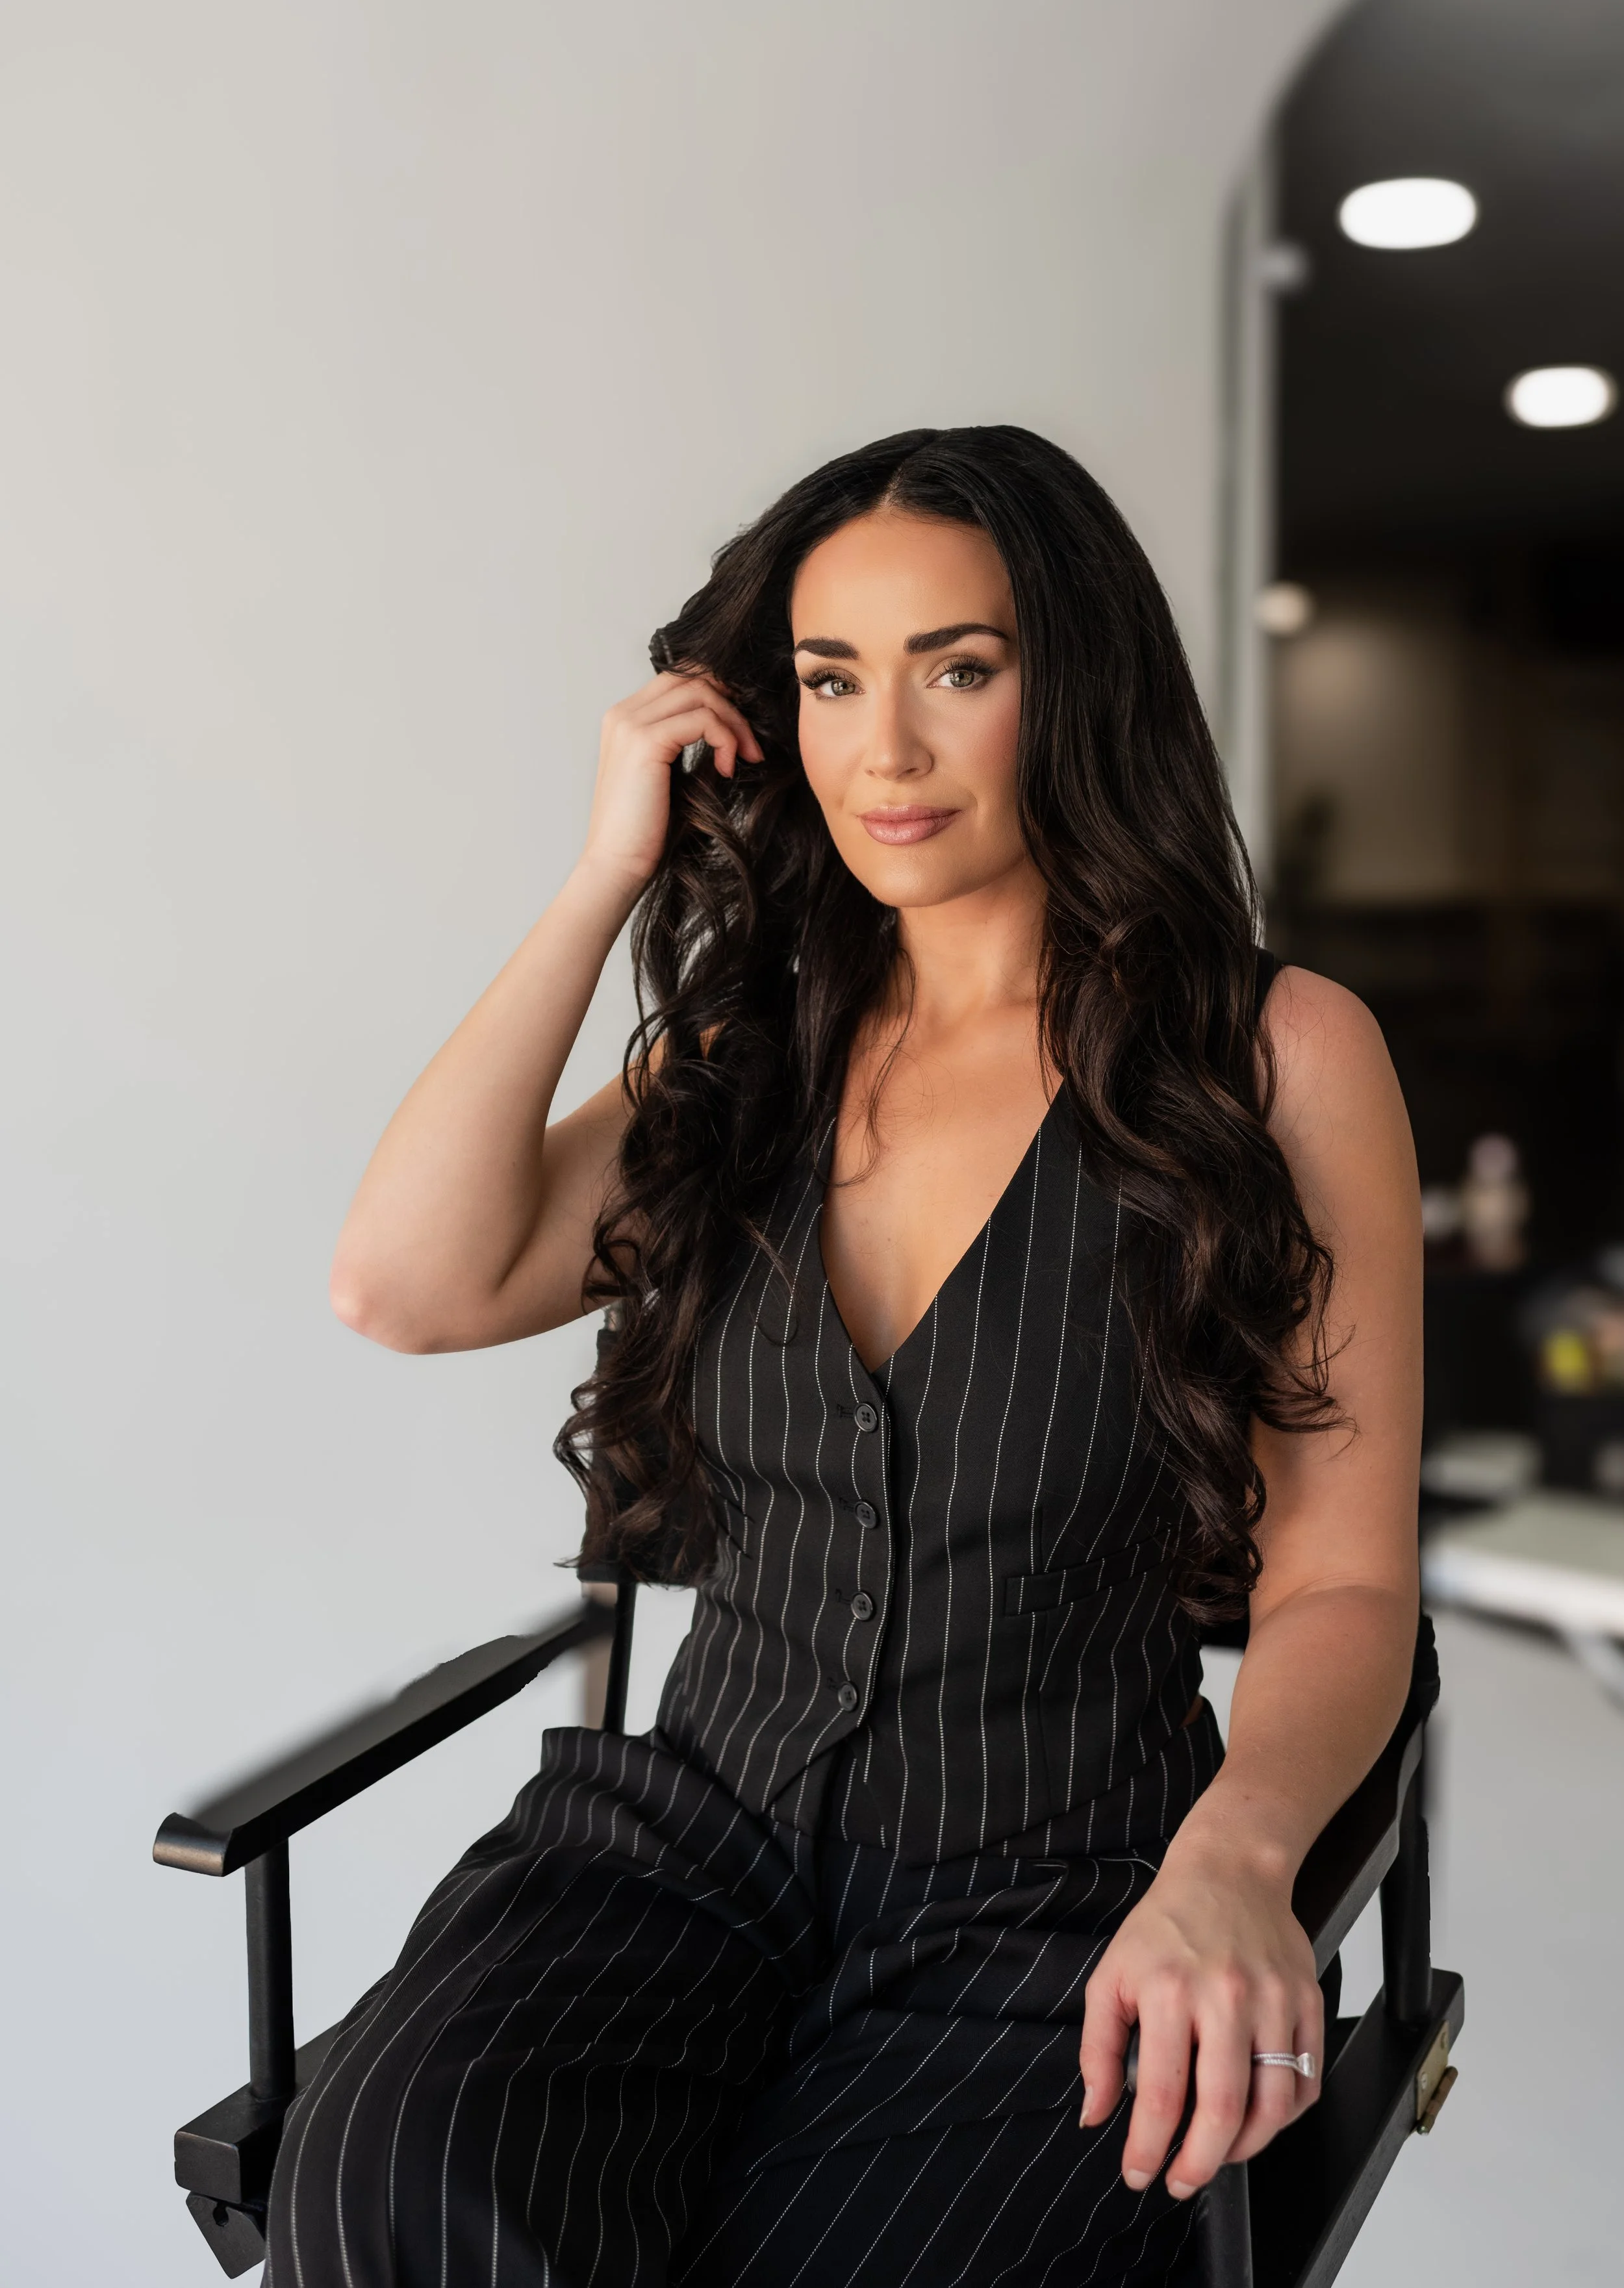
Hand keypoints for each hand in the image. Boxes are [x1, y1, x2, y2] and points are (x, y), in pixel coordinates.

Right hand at [581, 670, 763, 897]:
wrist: (616, 865)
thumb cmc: (645, 830)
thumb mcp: (669, 776)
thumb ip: (686, 742)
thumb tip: (729, 725)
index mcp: (625, 719)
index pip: (680, 678)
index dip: (719, 696)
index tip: (741, 733)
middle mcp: (623, 714)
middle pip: (693, 676)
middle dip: (732, 706)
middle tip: (752, 747)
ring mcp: (630, 724)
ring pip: (701, 692)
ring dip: (734, 723)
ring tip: (746, 758)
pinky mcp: (644, 742)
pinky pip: (703, 719)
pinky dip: (725, 739)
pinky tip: (726, 770)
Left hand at [1078, 1841, 1321, 2198]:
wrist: (1229, 1870)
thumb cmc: (1166, 1926)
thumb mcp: (1111, 1976)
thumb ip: (1097, 2049)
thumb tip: (1096, 2115)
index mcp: (1169, 1991)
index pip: (1160, 2095)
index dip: (1148, 2149)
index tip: (1139, 2174)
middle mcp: (1225, 1997)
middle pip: (1222, 2111)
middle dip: (1199, 2165)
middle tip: (1181, 2182)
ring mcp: (1273, 2000)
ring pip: (1272, 2106)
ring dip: (1244, 2150)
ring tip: (1217, 2156)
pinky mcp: (1307, 2002)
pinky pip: (1306, 2082)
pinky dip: (1283, 2117)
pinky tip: (1256, 2120)